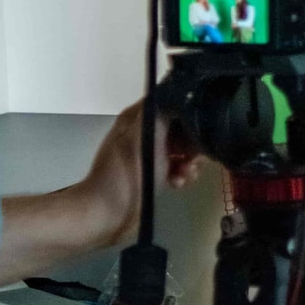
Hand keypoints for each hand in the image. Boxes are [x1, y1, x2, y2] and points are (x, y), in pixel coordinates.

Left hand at [78, 101, 203, 247]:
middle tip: (192, 158)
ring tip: (185, 175)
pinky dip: (182, 174)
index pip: (170, 103)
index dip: (187, 114)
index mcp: (138, 118)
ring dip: (190, 162)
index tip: (196, 131)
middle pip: (181, 127)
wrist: (108, 214)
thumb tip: (179, 90)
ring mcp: (149, 153)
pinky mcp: (154, 172)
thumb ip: (162, 113)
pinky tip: (178, 184)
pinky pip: (177, 166)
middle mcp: (144, 132)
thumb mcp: (146, 139)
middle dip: (192, 142)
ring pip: (182, 148)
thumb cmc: (127, 176)